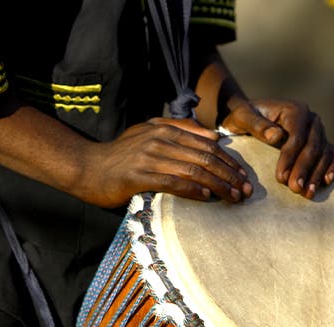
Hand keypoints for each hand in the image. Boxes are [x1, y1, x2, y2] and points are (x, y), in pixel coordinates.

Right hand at [77, 117, 251, 207]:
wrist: (87, 167)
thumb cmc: (122, 154)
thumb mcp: (149, 133)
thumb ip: (181, 130)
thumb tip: (214, 137)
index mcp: (165, 128)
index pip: (207, 145)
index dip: (229, 161)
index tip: (244, 176)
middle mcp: (160, 139)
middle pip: (205, 158)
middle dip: (230, 175)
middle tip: (246, 190)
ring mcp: (149, 157)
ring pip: (194, 170)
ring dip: (218, 185)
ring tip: (233, 197)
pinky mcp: (138, 176)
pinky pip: (172, 182)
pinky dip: (192, 190)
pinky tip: (207, 197)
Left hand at [220, 99, 333, 198]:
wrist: (253, 119)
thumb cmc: (246, 118)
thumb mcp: (243, 117)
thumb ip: (256, 124)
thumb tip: (277, 136)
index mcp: (294, 110)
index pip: (297, 136)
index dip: (290, 158)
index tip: (281, 177)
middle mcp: (311, 119)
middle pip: (313, 146)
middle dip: (304, 169)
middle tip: (295, 188)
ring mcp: (319, 131)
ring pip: (324, 153)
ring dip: (317, 174)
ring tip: (306, 193)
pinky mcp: (323, 142)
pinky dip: (332, 168)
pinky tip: (325, 182)